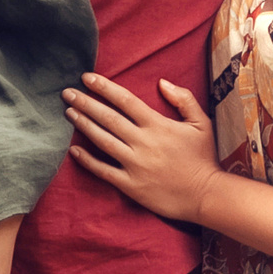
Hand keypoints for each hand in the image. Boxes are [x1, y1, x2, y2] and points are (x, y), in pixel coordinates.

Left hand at [62, 72, 221, 223]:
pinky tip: (73, 151)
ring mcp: (135, 165)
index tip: (86, 77)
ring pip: (102, 141)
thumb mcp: (200, 123)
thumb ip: (183, 99)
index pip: (125, 100)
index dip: (104, 87)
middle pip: (108, 118)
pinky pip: (104, 171)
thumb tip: (162, 82)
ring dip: (83, 125)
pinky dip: (87, 160)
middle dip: (85, 103)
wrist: (206, 196)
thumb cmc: (203, 158)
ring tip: (68, 113)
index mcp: (158, 125)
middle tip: (67, 92)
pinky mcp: (131, 185)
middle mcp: (143, 142)